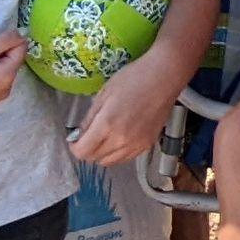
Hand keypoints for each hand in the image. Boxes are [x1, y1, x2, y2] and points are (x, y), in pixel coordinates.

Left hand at [68, 50, 182, 164]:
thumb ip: (89, 118)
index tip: (75, 138)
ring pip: (110, 162)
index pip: (82, 152)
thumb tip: (79, 135)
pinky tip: (119, 139)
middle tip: (89, 137)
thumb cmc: (133, 79)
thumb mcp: (104, 94)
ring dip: (102, 154)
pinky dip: (118, 153)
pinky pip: (126, 158)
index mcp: (106, 125)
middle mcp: (121, 140)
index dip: (75, 147)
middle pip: (95, 159)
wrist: (164, 77)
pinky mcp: (148, 144)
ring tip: (104, 138)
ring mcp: (136, 145)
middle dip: (87, 150)